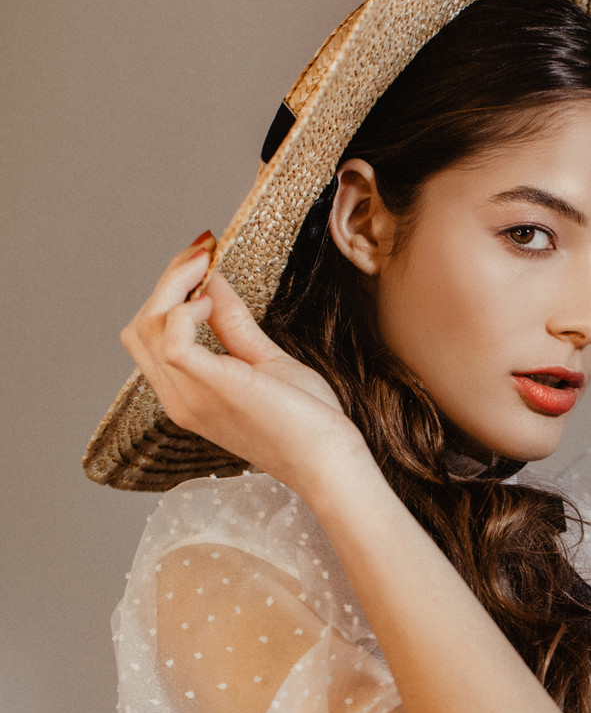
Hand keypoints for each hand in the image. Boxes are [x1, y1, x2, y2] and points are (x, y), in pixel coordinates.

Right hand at [121, 236, 369, 492]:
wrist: (328, 461)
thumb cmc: (307, 421)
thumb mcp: (266, 360)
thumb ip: (234, 324)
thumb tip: (213, 281)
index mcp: (188, 394)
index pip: (151, 335)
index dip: (170, 290)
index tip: (202, 255)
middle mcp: (179, 398)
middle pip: (140, 327)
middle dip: (167, 281)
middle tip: (201, 251)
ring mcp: (189, 397)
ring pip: (146, 327)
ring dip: (173, 285)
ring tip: (205, 265)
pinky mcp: (209, 389)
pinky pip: (172, 339)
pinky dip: (185, 309)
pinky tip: (212, 301)